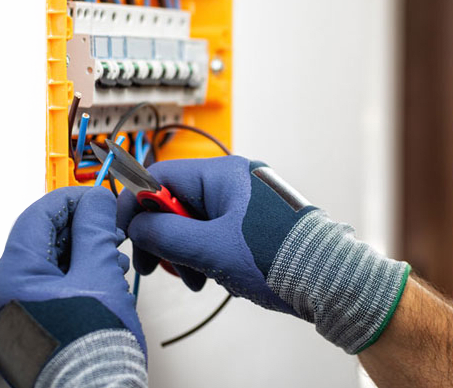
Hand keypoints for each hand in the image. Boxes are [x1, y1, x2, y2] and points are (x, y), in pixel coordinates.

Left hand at [0, 186, 143, 352]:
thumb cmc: (90, 351)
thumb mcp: (100, 275)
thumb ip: (96, 232)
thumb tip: (96, 202)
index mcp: (13, 275)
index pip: (40, 214)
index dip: (76, 199)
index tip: (101, 200)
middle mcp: (2, 296)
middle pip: (41, 240)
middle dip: (81, 229)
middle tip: (111, 230)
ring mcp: (11, 318)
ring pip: (46, 267)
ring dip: (81, 255)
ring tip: (112, 260)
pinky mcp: (25, 334)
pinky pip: (46, 293)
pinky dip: (74, 280)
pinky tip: (99, 284)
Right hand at [118, 156, 410, 353]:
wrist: (326, 278)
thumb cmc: (278, 257)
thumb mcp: (209, 249)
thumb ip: (165, 235)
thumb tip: (137, 227)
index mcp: (222, 174)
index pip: (160, 176)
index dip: (136, 204)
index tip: (126, 232)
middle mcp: (234, 180)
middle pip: (176, 201)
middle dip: (163, 236)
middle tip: (156, 266)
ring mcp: (246, 200)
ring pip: (195, 220)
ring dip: (185, 251)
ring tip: (196, 279)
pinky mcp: (255, 221)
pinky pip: (215, 231)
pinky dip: (206, 253)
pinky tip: (212, 277)